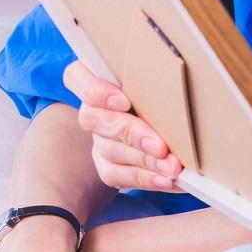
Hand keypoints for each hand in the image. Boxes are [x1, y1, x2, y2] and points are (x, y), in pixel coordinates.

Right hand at [65, 61, 183, 192]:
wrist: (174, 121)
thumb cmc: (166, 90)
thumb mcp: (160, 77)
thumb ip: (156, 73)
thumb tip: (175, 75)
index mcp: (98, 78)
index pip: (76, 77)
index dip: (96, 90)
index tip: (124, 101)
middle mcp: (93, 110)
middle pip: (95, 119)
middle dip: (132, 134)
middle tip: (161, 146)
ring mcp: (98, 139)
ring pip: (110, 150)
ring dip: (145, 160)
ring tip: (172, 166)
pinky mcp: (107, 166)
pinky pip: (118, 175)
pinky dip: (145, 178)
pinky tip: (167, 179)